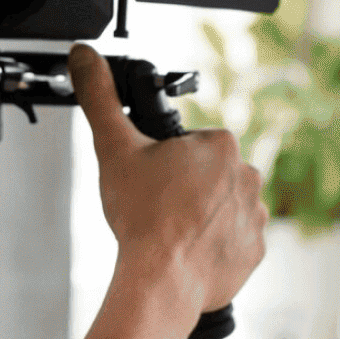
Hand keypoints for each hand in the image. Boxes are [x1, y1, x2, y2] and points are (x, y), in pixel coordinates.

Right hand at [70, 44, 266, 317]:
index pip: (190, 144)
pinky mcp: (254, 250)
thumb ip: (101, 98)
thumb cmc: (143, 218)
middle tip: (156, 207)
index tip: (150, 180)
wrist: (162, 281)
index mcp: (221, 144)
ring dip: (199, 217)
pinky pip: (232, 242)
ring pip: (220, 207)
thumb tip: (84, 56)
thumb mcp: (115, 149)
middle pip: (206, 175)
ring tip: (169, 233)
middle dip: (184, 188)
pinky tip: (186, 253)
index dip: (164, 161)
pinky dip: (211, 247)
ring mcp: (255, 215)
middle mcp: (248, 174)